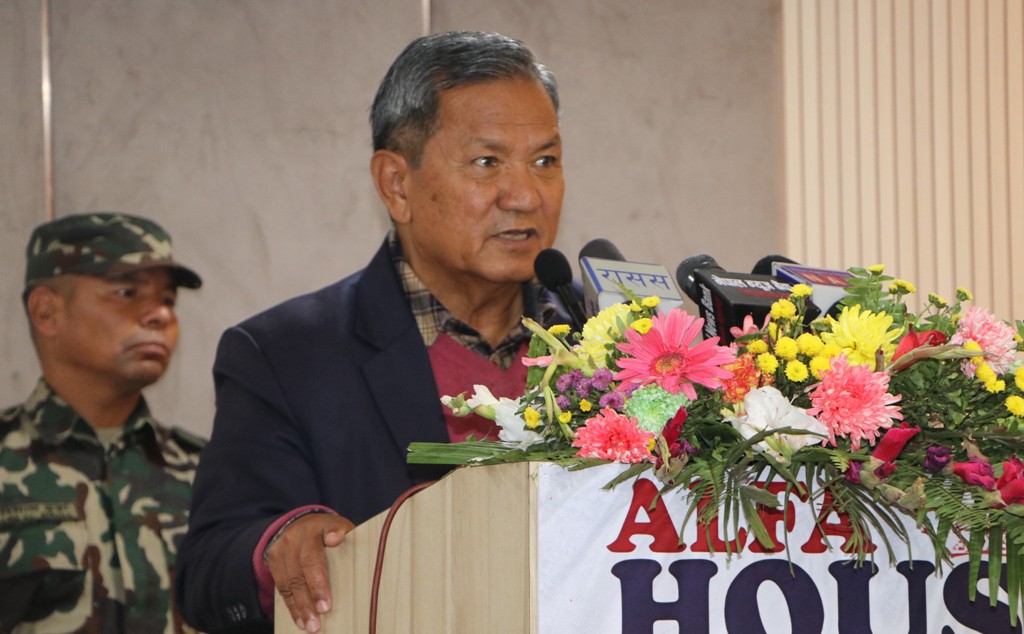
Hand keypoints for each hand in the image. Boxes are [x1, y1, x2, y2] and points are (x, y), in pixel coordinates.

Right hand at [267, 512, 354, 632]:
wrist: (298, 527)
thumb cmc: (328, 536)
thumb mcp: (341, 533)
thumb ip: (350, 545)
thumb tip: (369, 564)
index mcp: (324, 525)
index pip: (331, 526)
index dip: (334, 533)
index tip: (335, 540)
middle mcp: (302, 533)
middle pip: (308, 560)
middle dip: (316, 587)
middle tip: (325, 609)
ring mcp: (285, 546)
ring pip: (292, 578)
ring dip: (302, 605)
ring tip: (312, 625)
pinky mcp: (273, 560)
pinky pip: (282, 587)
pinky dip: (292, 607)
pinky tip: (301, 620)